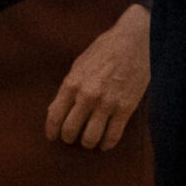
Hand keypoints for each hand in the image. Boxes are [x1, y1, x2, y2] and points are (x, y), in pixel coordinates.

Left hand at [45, 2, 149, 150]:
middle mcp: (87, 95)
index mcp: (72, 83)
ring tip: (89, 139)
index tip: (53, 137)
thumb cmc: (104, 51)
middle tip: (72, 137)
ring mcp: (107, 103)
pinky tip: (105, 143)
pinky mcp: (125, 108)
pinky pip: (113, 136)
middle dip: (69, 138)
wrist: (134, 42)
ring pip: (90, 138)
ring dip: (88, 143)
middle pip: (70, 131)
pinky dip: (106, 144)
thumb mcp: (79, 65)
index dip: (52, 131)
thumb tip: (53, 110)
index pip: (55, 116)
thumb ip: (67, 89)